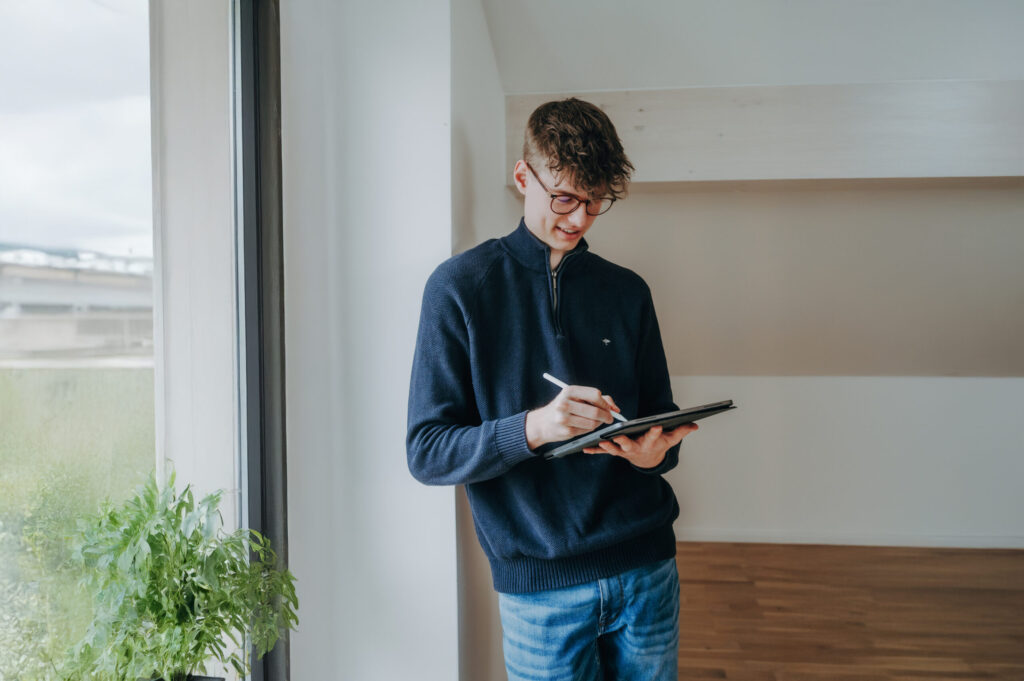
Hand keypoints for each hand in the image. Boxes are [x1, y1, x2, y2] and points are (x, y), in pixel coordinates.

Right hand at [525, 384, 620, 449]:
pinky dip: (589, 429)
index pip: (595, 395)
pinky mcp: (566, 431)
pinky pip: (586, 431)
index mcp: (569, 391)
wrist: (543, 422)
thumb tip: (615, 409)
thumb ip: (598, 399)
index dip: (605, 403)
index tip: (609, 408)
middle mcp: (565, 404)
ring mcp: (564, 418)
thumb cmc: (565, 407)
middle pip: (595, 411)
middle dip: (607, 416)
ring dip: (598, 423)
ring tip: (595, 421)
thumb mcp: (577, 397)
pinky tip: (584, 426)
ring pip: (593, 423)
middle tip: (609, 418)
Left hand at [582, 423, 697, 468]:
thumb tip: (695, 425)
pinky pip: (604, 452)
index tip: (656, 425)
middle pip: (630, 444)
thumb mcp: (671, 439)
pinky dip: (595, 451)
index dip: (656, 432)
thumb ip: (681, 431)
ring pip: (615, 449)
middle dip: (625, 440)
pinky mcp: (616, 452)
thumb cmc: (658, 445)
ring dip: (608, 446)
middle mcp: (636, 448)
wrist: (648, 460)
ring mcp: (625, 451)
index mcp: (650, 443)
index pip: (654, 436)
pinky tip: (585, 449)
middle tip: (619, 436)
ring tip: (601, 442)